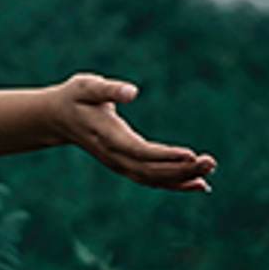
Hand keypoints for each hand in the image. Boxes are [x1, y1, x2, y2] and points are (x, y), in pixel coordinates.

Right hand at [49, 72, 215, 191]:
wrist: (58, 118)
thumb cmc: (75, 97)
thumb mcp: (87, 85)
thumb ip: (109, 88)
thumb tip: (132, 92)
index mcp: (107, 136)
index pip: (139, 151)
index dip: (165, 156)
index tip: (190, 154)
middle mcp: (114, 156)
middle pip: (151, 170)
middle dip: (181, 169)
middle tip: (210, 162)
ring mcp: (119, 165)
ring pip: (153, 179)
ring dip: (182, 178)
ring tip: (209, 172)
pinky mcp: (126, 166)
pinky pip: (152, 180)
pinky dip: (175, 184)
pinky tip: (198, 183)